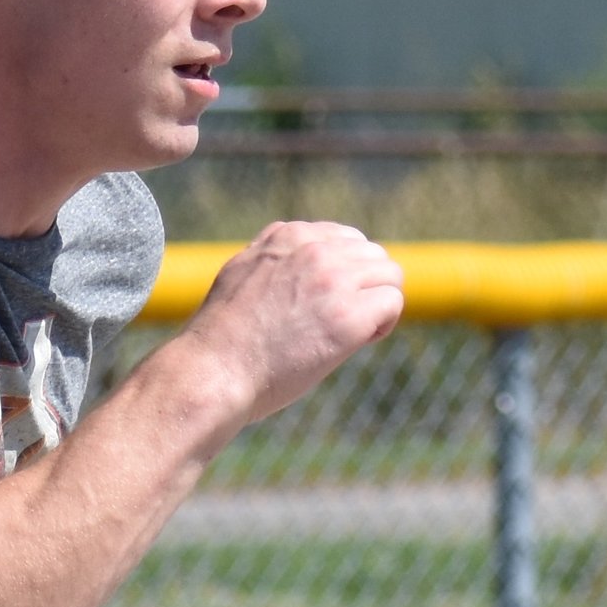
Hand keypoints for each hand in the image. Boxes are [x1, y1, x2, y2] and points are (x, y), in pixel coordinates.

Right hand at [182, 221, 403, 426]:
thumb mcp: (242, 272)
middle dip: (365, 287)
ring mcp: (333, 281)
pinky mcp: (348, 317)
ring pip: (391, 276)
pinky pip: (392, 304)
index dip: (344, 273)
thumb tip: (298, 258)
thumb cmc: (223, 337)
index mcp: (289, 235)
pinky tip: (356, 343)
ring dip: (378, 304)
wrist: (213, 372)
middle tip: (340, 322)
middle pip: (373, 255)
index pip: (345, 239)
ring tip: (350, 333)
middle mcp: (314, 250)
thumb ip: (274, 257)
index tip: (325, 302)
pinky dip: (383, 325)